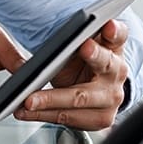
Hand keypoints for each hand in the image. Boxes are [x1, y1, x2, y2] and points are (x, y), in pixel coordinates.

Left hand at [15, 18, 129, 129]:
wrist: (91, 88)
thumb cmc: (80, 61)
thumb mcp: (75, 44)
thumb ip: (65, 35)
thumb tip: (30, 31)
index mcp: (112, 46)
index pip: (117, 35)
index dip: (114, 30)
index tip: (108, 25)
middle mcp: (117, 71)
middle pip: (104, 65)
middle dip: (92, 57)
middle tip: (79, 50)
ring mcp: (111, 98)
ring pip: (80, 98)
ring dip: (50, 100)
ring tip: (27, 100)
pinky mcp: (100, 118)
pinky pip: (69, 117)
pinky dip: (43, 114)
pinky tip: (25, 111)